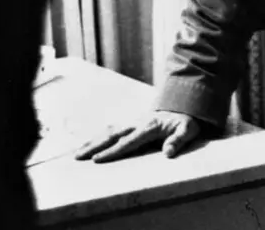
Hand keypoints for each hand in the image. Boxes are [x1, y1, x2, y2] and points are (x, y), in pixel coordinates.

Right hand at [75, 110, 201, 162]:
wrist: (184, 105)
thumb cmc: (185, 122)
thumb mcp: (188, 130)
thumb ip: (178, 140)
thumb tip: (168, 152)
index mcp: (148, 127)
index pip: (127, 142)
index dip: (112, 151)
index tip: (96, 159)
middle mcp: (137, 123)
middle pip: (111, 135)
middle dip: (93, 146)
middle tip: (77, 157)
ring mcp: (132, 122)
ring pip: (108, 132)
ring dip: (92, 141)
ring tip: (76, 153)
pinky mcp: (131, 124)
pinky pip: (111, 131)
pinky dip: (98, 137)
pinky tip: (87, 145)